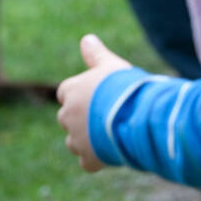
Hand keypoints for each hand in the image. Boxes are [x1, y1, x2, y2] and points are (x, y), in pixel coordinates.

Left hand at [56, 34, 131, 171]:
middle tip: (105, 115)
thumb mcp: (111, 65)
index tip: (96, 95)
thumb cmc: (123, 87)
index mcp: (70, 90)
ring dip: (86, 140)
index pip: (66, 92)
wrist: (134, 117)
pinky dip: (95, 160)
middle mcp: (67, 115)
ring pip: (74, 142)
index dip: (80, 94)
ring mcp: (76, 139)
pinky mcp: (88, 159)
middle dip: (80, 118)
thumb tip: (86, 38)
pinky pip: (86, 162)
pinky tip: (111, 154)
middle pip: (66, 118)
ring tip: (109, 134)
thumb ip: (96, 54)